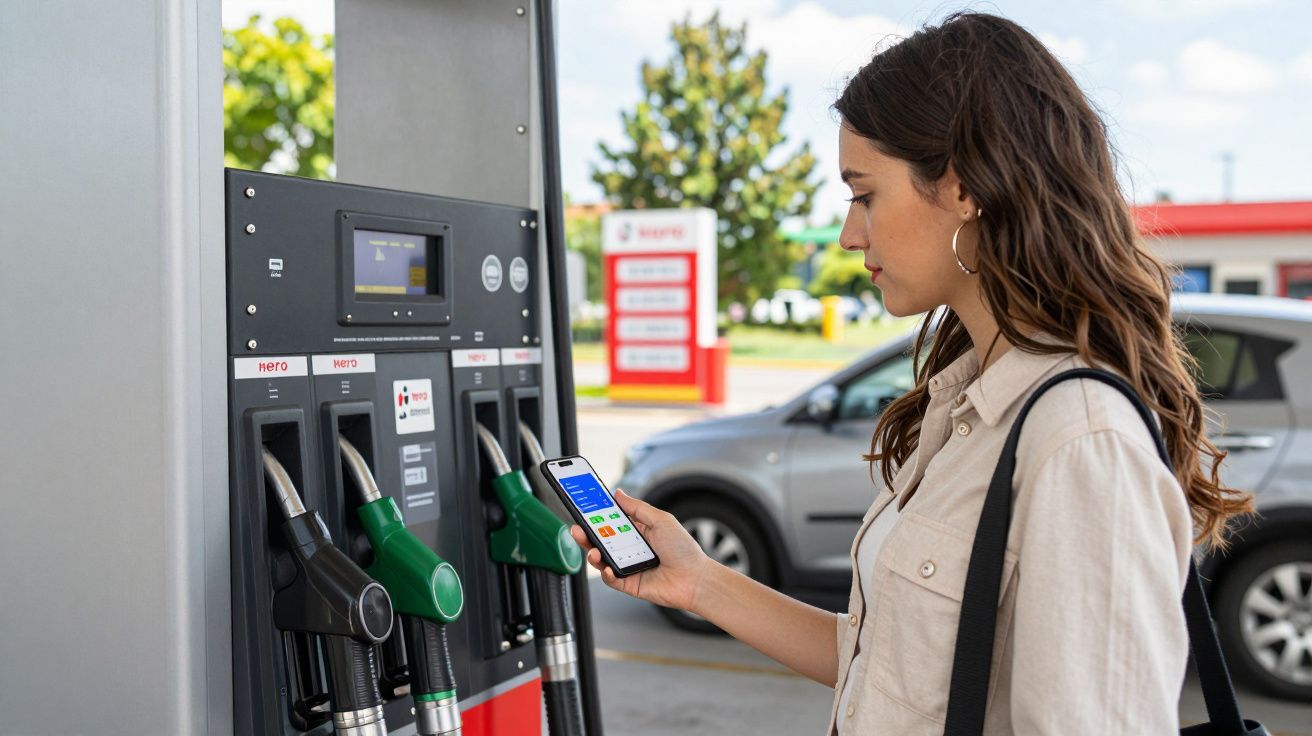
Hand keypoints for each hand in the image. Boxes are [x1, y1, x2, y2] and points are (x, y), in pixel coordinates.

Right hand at [569, 489, 710, 612]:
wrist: (695, 579)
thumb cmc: (683, 549)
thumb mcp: (661, 520)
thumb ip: (637, 508)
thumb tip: (618, 493)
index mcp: (637, 531)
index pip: (611, 522)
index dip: (596, 515)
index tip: (583, 507)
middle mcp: (630, 549)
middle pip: (602, 541)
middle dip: (587, 534)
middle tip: (577, 528)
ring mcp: (628, 567)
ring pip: (602, 560)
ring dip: (593, 554)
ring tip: (592, 550)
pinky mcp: (629, 584)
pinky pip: (611, 579)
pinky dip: (606, 573)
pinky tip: (608, 568)